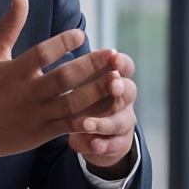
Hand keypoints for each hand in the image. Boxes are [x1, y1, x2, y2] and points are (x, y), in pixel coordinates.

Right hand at [0, 0, 130, 170]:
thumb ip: (9, 24)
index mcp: (13, 72)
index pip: (40, 54)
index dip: (62, 43)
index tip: (82, 35)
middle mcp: (25, 94)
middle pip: (63, 79)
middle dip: (90, 66)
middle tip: (113, 54)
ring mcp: (35, 116)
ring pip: (71, 105)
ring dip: (96, 92)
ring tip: (117, 79)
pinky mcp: (41, 134)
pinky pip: (69, 127)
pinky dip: (89, 120)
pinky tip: (108, 109)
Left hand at [67, 50, 136, 174]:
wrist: (95, 136)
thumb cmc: (84, 100)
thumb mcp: (81, 82)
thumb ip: (74, 66)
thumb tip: (59, 42)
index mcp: (114, 80)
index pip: (124, 66)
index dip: (121, 62)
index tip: (112, 56)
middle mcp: (122, 100)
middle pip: (129, 90)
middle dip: (120, 86)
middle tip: (112, 84)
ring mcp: (122, 122)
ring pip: (121, 120)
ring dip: (105, 121)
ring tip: (87, 124)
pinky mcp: (118, 143)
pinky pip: (114, 144)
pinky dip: (103, 145)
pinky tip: (92, 145)